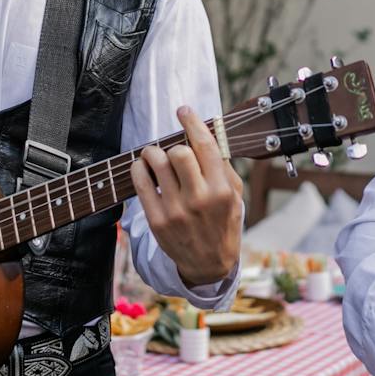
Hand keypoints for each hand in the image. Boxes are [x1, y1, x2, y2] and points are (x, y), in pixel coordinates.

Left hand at [131, 106, 242, 287]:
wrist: (209, 264)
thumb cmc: (222, 224)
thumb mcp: (235, 196)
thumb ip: (224, 167)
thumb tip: (208, 135)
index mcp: (222, 189)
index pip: (205, 145)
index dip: (192, 122)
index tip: (184, 111)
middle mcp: (200, 199)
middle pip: (179, 152)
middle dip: (174, 145)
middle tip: (171, 148)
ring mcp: (177, 210)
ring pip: (157, 163)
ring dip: (152, 152)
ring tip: (153, 155)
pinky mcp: (158, 220)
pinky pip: (141, 183)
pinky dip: (139, 168)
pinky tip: (142, 168)